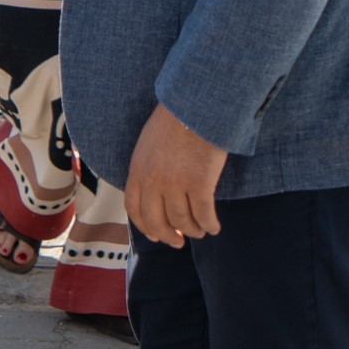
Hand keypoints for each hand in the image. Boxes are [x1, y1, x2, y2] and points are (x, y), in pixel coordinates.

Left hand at [123, 103, 227, 249]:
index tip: (155, 235)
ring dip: (192, 231)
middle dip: (168, 236)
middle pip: (157, 221)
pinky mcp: (200, 184)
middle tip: (178, 243)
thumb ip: (148, 167)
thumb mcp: (148, 143)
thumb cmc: (175, 119)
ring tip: (200, 231)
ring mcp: (176, 184)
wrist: (196, 105)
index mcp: (137, 169)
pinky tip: (214, 227)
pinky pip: (204, 215)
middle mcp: (153, 181)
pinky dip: (209, 225)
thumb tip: (155, 191)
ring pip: (182, 222)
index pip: (134, 208)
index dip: (145, 226)